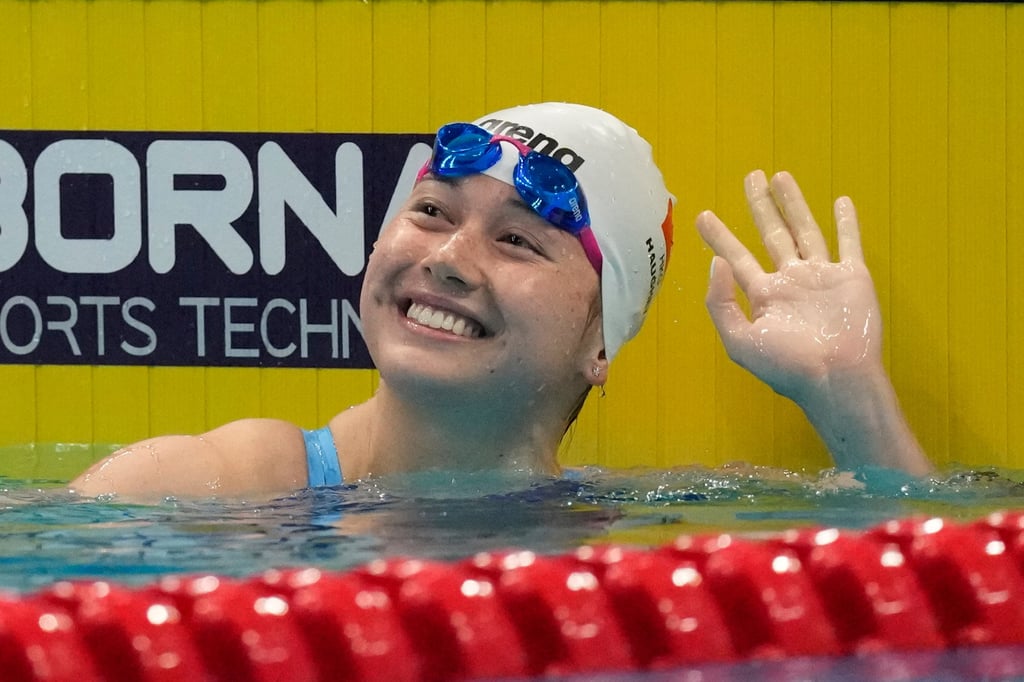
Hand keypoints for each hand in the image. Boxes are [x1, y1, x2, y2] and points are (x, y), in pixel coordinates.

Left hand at [695, 170, 881, 405]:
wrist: (836, 377)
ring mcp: (822, 277)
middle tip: (750, 177)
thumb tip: (717, 262)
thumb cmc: (787, 365)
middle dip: (760, 206)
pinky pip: (848, 243)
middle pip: (772, 234)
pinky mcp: (852, 276)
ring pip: (805, 230)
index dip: (719, 237)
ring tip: (780, 176)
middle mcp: (791, 281)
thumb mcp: (740, 340)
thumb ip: (721, 302)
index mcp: (764, 295)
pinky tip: (841, 201)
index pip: (737, 257)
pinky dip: (847, 222)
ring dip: (794, 203)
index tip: (702, 215)